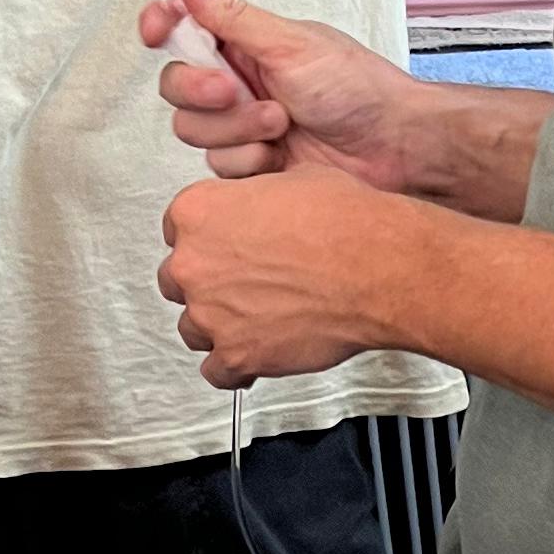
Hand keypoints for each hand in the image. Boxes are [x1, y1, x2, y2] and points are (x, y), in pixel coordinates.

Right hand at [140, 0, 425, 189]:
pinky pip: (219, 167)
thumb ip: (231, 16)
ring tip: (282, 125)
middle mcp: (240, 81)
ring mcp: (245, 125)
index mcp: (246, 42)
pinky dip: (249, 163)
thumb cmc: (357, 89)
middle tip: (241, 92)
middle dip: (204, 93)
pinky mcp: (253, 165)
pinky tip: (282, 159)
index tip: (155, 32)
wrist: (394, 150)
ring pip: (195, 131)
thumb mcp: (290, 43)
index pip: (182, 27)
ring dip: (237, 130)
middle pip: (177, 87)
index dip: (161, 26)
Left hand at [158, 173, 399, 383]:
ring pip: (193, 328)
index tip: (224, 249)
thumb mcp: (291, 181)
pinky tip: (253, 358)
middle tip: (240, 285)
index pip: (176, 231)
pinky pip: (217, 372)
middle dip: (206, 284)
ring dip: (217, 326)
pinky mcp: (237, 355)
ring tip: (252, 322)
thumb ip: (255, 200)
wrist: (377, 269)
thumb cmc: (345, 225)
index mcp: (198, 212)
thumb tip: (261, 208)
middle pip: (177, 281)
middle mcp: (194, 263)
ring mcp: (211, 314)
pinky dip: (234, 368)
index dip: (206, 242)